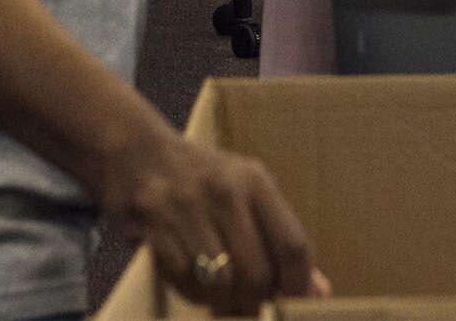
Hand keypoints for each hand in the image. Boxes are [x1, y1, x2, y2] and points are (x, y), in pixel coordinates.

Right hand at [105, 130, 320, 316]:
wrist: (137, 150)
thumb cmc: (202, 178)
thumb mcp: (247, 192)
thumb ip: (280, 238)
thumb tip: (318, 292)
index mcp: (255, 182)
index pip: (292, 245)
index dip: (297, 285)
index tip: (294, 304)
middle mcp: (225, 191)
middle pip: (257, 272)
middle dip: (256, 302)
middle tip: (251, 309)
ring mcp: (186, 206)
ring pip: (220, 282)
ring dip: (223, 303)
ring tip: (223, 302)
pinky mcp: (152, 222)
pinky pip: (183, 278)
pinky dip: (193, 293)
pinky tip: (195, 286)